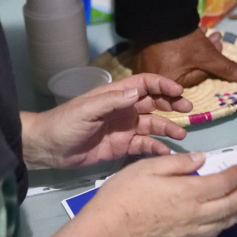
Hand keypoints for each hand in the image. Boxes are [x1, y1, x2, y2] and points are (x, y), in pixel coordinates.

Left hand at [22, 73, 192, 168]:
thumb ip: (112, 101)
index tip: (179, 90)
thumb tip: (137, 93)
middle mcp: (125, 109)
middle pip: (155, 102)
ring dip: (168, 127)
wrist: (48, 148)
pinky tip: (166, 152)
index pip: (145, 84)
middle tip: (188, 109)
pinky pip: (145, 145)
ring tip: (181, 134)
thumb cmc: (65, 123)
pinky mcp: (123, 147)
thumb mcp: (87, 109)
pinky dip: (157, 148)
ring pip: (154, 124)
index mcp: (117, 95)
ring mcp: (125, 128)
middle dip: (172, 104)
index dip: (163, 84)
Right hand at [79, 152, 236, 236]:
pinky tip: (221, 222)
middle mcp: (195, 214)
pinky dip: (221, 227)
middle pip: (229, 206)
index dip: (233, 174)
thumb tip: (203, 158)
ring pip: (223, 224)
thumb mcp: (148, 167)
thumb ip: (179, 163)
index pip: (222, 183)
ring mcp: (189, 233)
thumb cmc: (124, 194)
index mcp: (189, 192)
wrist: (107, 231)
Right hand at [133, 28, 236, 87]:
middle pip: (189, 69)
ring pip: (181, 60)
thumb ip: (228, 69)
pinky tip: (194, 32)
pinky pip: (169, 53)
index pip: (197, 77)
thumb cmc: (182, 40)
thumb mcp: (208, 55)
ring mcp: (148, 65)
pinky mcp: (146, 53)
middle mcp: (155, 79)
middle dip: (205, 53)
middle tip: (215, 39)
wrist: (158, 14)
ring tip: (206, 33)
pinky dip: (182, 45)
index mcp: (168, 84)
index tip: (218, 45)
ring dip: (197, 47)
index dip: (211, 63)